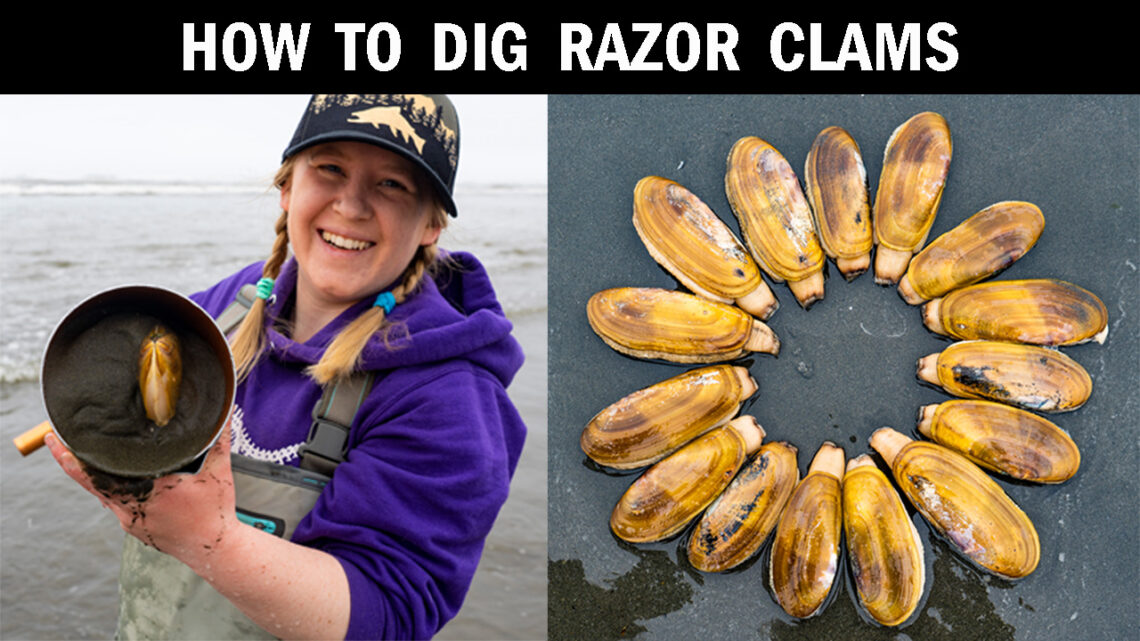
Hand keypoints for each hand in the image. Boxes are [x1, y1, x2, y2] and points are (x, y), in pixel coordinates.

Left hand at [45, 420, 238, 564]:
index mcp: (144, 492)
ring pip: (103, 494)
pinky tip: (119, 478)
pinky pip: (116, 505)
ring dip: (94, 475)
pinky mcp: (136, 528)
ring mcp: (130, 521)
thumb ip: (219, 440)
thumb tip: (223, 414)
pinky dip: (113, 489)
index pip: (95, 473)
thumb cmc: (215, 514)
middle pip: (91, 482)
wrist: (216, 551)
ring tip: (88, 454)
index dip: (71, 457)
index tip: (55, 438)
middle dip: (73, 459)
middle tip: (58, 438)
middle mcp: (129, 509)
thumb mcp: (219, 472)